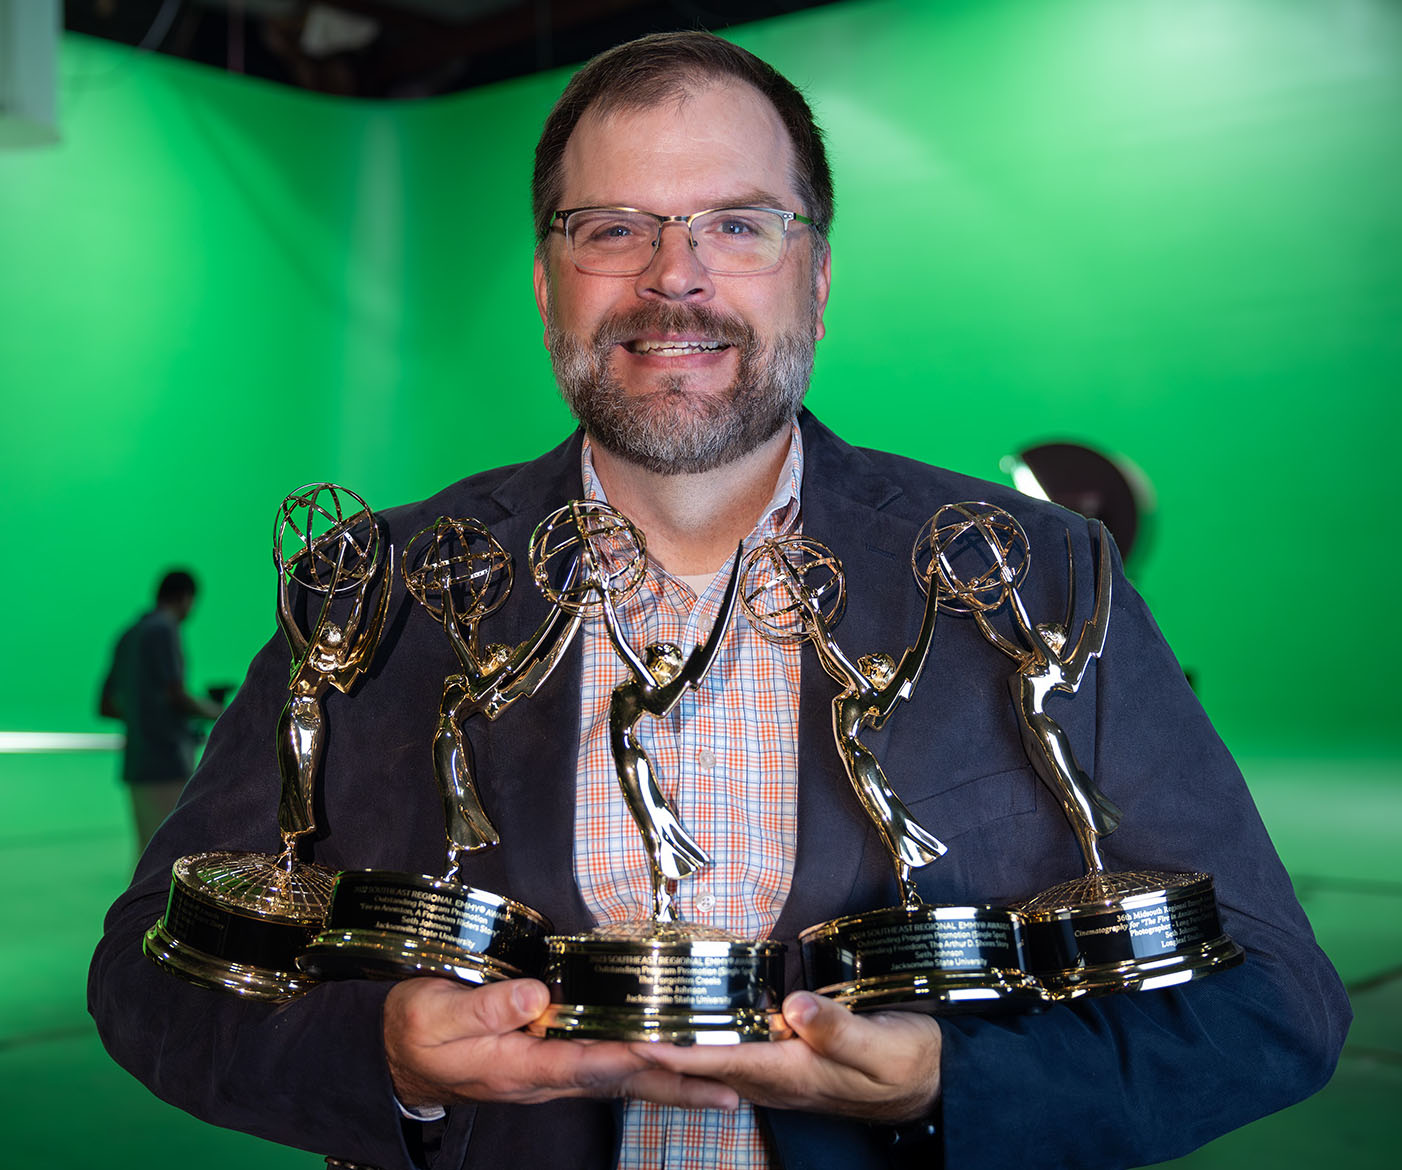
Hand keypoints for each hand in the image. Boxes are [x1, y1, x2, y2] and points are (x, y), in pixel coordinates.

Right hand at [383, 977, 739, 1110]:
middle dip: (674, 1087)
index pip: (585, 1062)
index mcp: (518, 1064)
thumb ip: (484, 1006)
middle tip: (727, 1091)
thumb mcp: (434, 1013)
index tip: (670, 1051)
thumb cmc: (417, 1030)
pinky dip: (648, 1073)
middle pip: (620, 1083)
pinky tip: (676, 1068)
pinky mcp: (555, 1065)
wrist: (401, 1060)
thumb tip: (536, 995)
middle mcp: (545, 1076)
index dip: (629, 1056)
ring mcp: (553, 1074)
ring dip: (672, 1085)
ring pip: (622, 1081)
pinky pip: (611, 1072)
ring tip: (723, 1087)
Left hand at [630, 991, 941, 1122]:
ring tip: (627, 1019)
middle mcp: (773, 1076)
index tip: (632, 1036)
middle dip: (653, 1047)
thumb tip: (796, 1005)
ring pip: (707, 1058)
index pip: (718, 1059)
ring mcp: (774, 1072)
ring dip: (668, 1043)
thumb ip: (840, 1028)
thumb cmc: (908, 1061)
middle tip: (607, 1024)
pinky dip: (696, 1038)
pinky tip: (679, 1021)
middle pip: (699, 1062)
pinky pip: (725, 1052)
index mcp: (791, 1071)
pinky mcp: (780, 1061)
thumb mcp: (883, 1045)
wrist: (928, 1083)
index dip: (673, 1048)